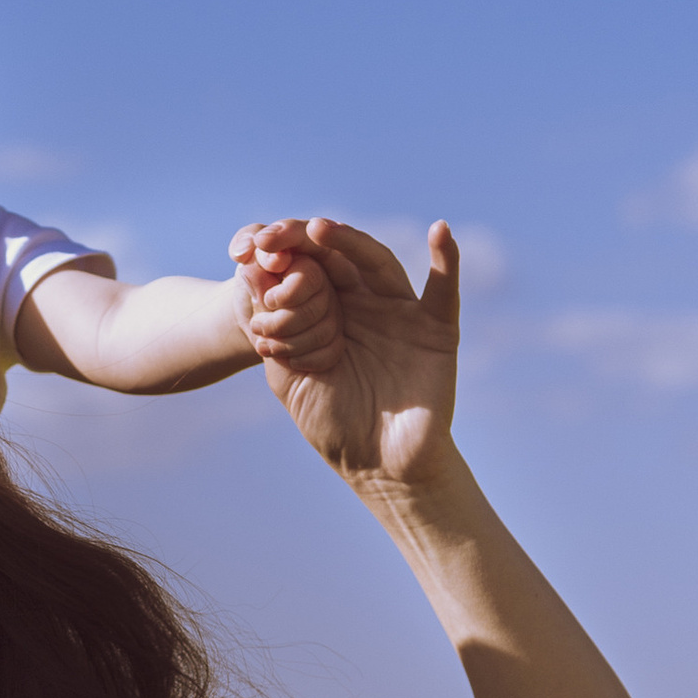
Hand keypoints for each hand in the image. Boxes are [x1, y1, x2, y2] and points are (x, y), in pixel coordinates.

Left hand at [229, 215, 459, 487]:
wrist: (378, 467)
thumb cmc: (332, 425)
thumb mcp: (289, 378)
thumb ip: (273, 330)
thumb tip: (250, 274)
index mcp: (329, 312)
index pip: (307, 268)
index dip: (283, 253)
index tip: (253, 246)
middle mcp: (364, 304)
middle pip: (338, 258)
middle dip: (307, 241)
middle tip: (276, 234)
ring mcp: (400, 313)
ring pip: (377, 264)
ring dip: (351, 242)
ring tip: (320, 229)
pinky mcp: (436, 330)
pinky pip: (444, 289)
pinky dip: (448, 258)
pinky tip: (439, 230)